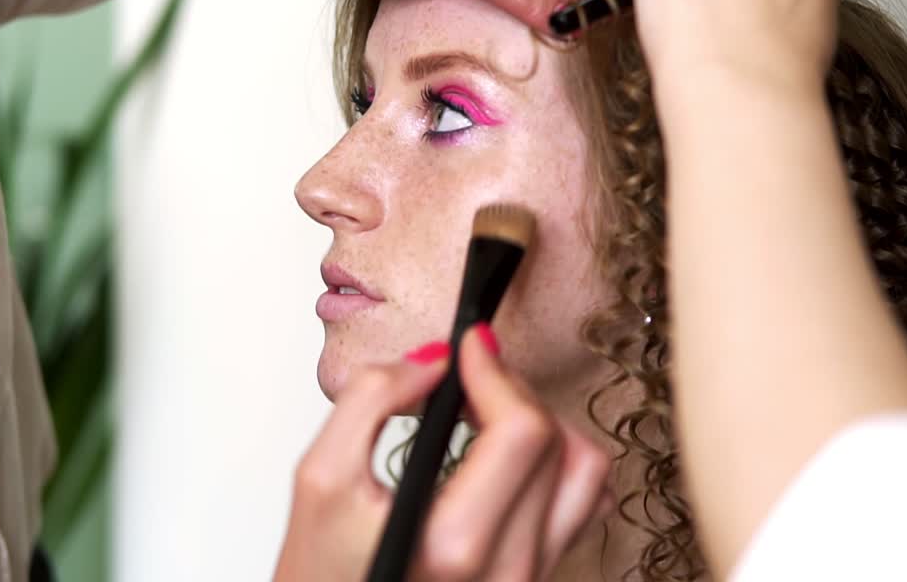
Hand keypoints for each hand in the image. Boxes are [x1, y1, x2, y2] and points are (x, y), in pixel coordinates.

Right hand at [273, 325, 613, 580]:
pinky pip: (583, 505)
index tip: (469, 347)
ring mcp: (528, 578)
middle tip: (469, 376)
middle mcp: (505, 568)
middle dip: (513, 390)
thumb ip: (370, 400)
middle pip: (559, 443)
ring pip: (585, 472)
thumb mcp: (320, 478)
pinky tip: (510, 453)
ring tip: (489, 412)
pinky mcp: (539, 577)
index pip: (523, 431)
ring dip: (542, 423)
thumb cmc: (324, 574)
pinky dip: (557, 463)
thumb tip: (433, 357)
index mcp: (454, 544)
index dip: (497, 371)